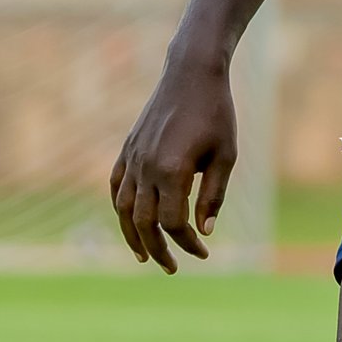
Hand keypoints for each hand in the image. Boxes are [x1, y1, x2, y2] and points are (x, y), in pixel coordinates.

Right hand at [108, 55, 239, 273]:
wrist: (192, 74)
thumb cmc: (215, 114)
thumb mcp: (225, 156)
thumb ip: (213, 196)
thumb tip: (204, 231)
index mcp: (172, 170)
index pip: (173, 222)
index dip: (187, 243)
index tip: (203, 252)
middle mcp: (146, 167)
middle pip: (144, 222)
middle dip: (158, 249)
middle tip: (172, 267)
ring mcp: (132, 158)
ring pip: (123, 208)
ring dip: (132, 236)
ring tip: (144, 256)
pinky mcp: (128, 149)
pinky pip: (115, 186)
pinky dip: (119, 208)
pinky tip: (129, 222)